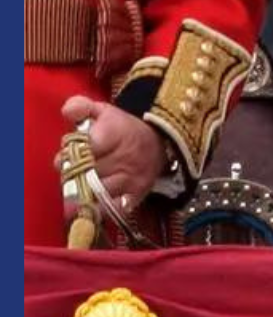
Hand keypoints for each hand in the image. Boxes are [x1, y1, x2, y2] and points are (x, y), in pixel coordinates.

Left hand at [56, 96, 165, 211]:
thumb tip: (67, 110)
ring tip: (82, 183)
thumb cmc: (124, 129)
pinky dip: (97, 208)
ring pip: (92, 193)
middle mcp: (123, 158)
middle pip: (83, 174)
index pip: (81, 150)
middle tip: (74, 169)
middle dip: (72, 173)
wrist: (160, 143)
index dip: (69, 153)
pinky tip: (92, 201)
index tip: (71, 152)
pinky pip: (108, 209)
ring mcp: (129, 179)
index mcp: (114, 134)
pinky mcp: (134, 197)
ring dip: (82, 191)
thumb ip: (81, 107)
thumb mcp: (104, 111)